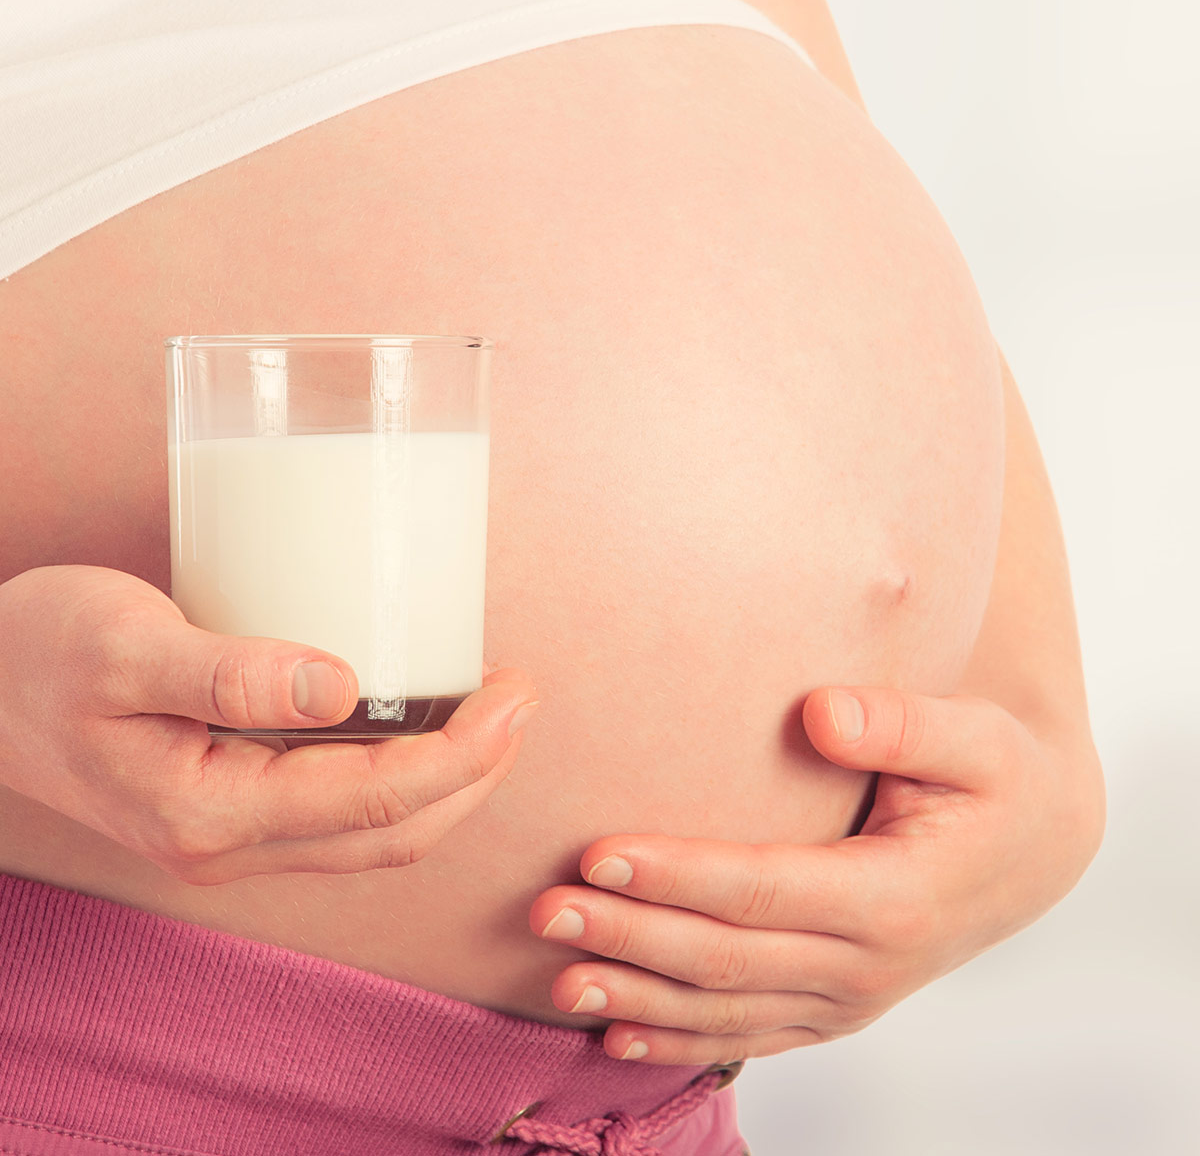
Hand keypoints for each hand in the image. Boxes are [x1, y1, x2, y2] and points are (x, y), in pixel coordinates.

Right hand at [0, 565, 538, 883]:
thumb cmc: (38, 652)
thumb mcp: (123, 643)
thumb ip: (230, 669)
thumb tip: (346, 687)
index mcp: (207, 812)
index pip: (374, 803)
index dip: (465, 755)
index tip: (516, 695)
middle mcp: (226, 842)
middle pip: (390, 834)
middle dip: (476, 773)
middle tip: (522, 696)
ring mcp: (228, 833)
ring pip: (370, 833)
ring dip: (446, 780)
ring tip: (492, 709)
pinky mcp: (228, 805)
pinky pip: (338, 812)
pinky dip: (398, 774)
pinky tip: (417, 720)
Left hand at [529, 685, 1104, 1064]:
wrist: (1033, 849)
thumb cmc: (996, 779)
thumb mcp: (973, 737)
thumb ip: (900, 722)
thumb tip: (819, 712)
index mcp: (895, 897)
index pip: (762, 890)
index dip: (677, 876)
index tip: (599, 854)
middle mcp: (868, 966)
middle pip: (727, 958)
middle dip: (630, 937)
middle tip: (546, 910)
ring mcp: (849, 999)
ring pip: (725, 1009)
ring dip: (637, 995)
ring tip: (558, 977)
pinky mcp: (833, 1009)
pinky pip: (747, 1036)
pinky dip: (678, 1037)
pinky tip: (615, 1031)